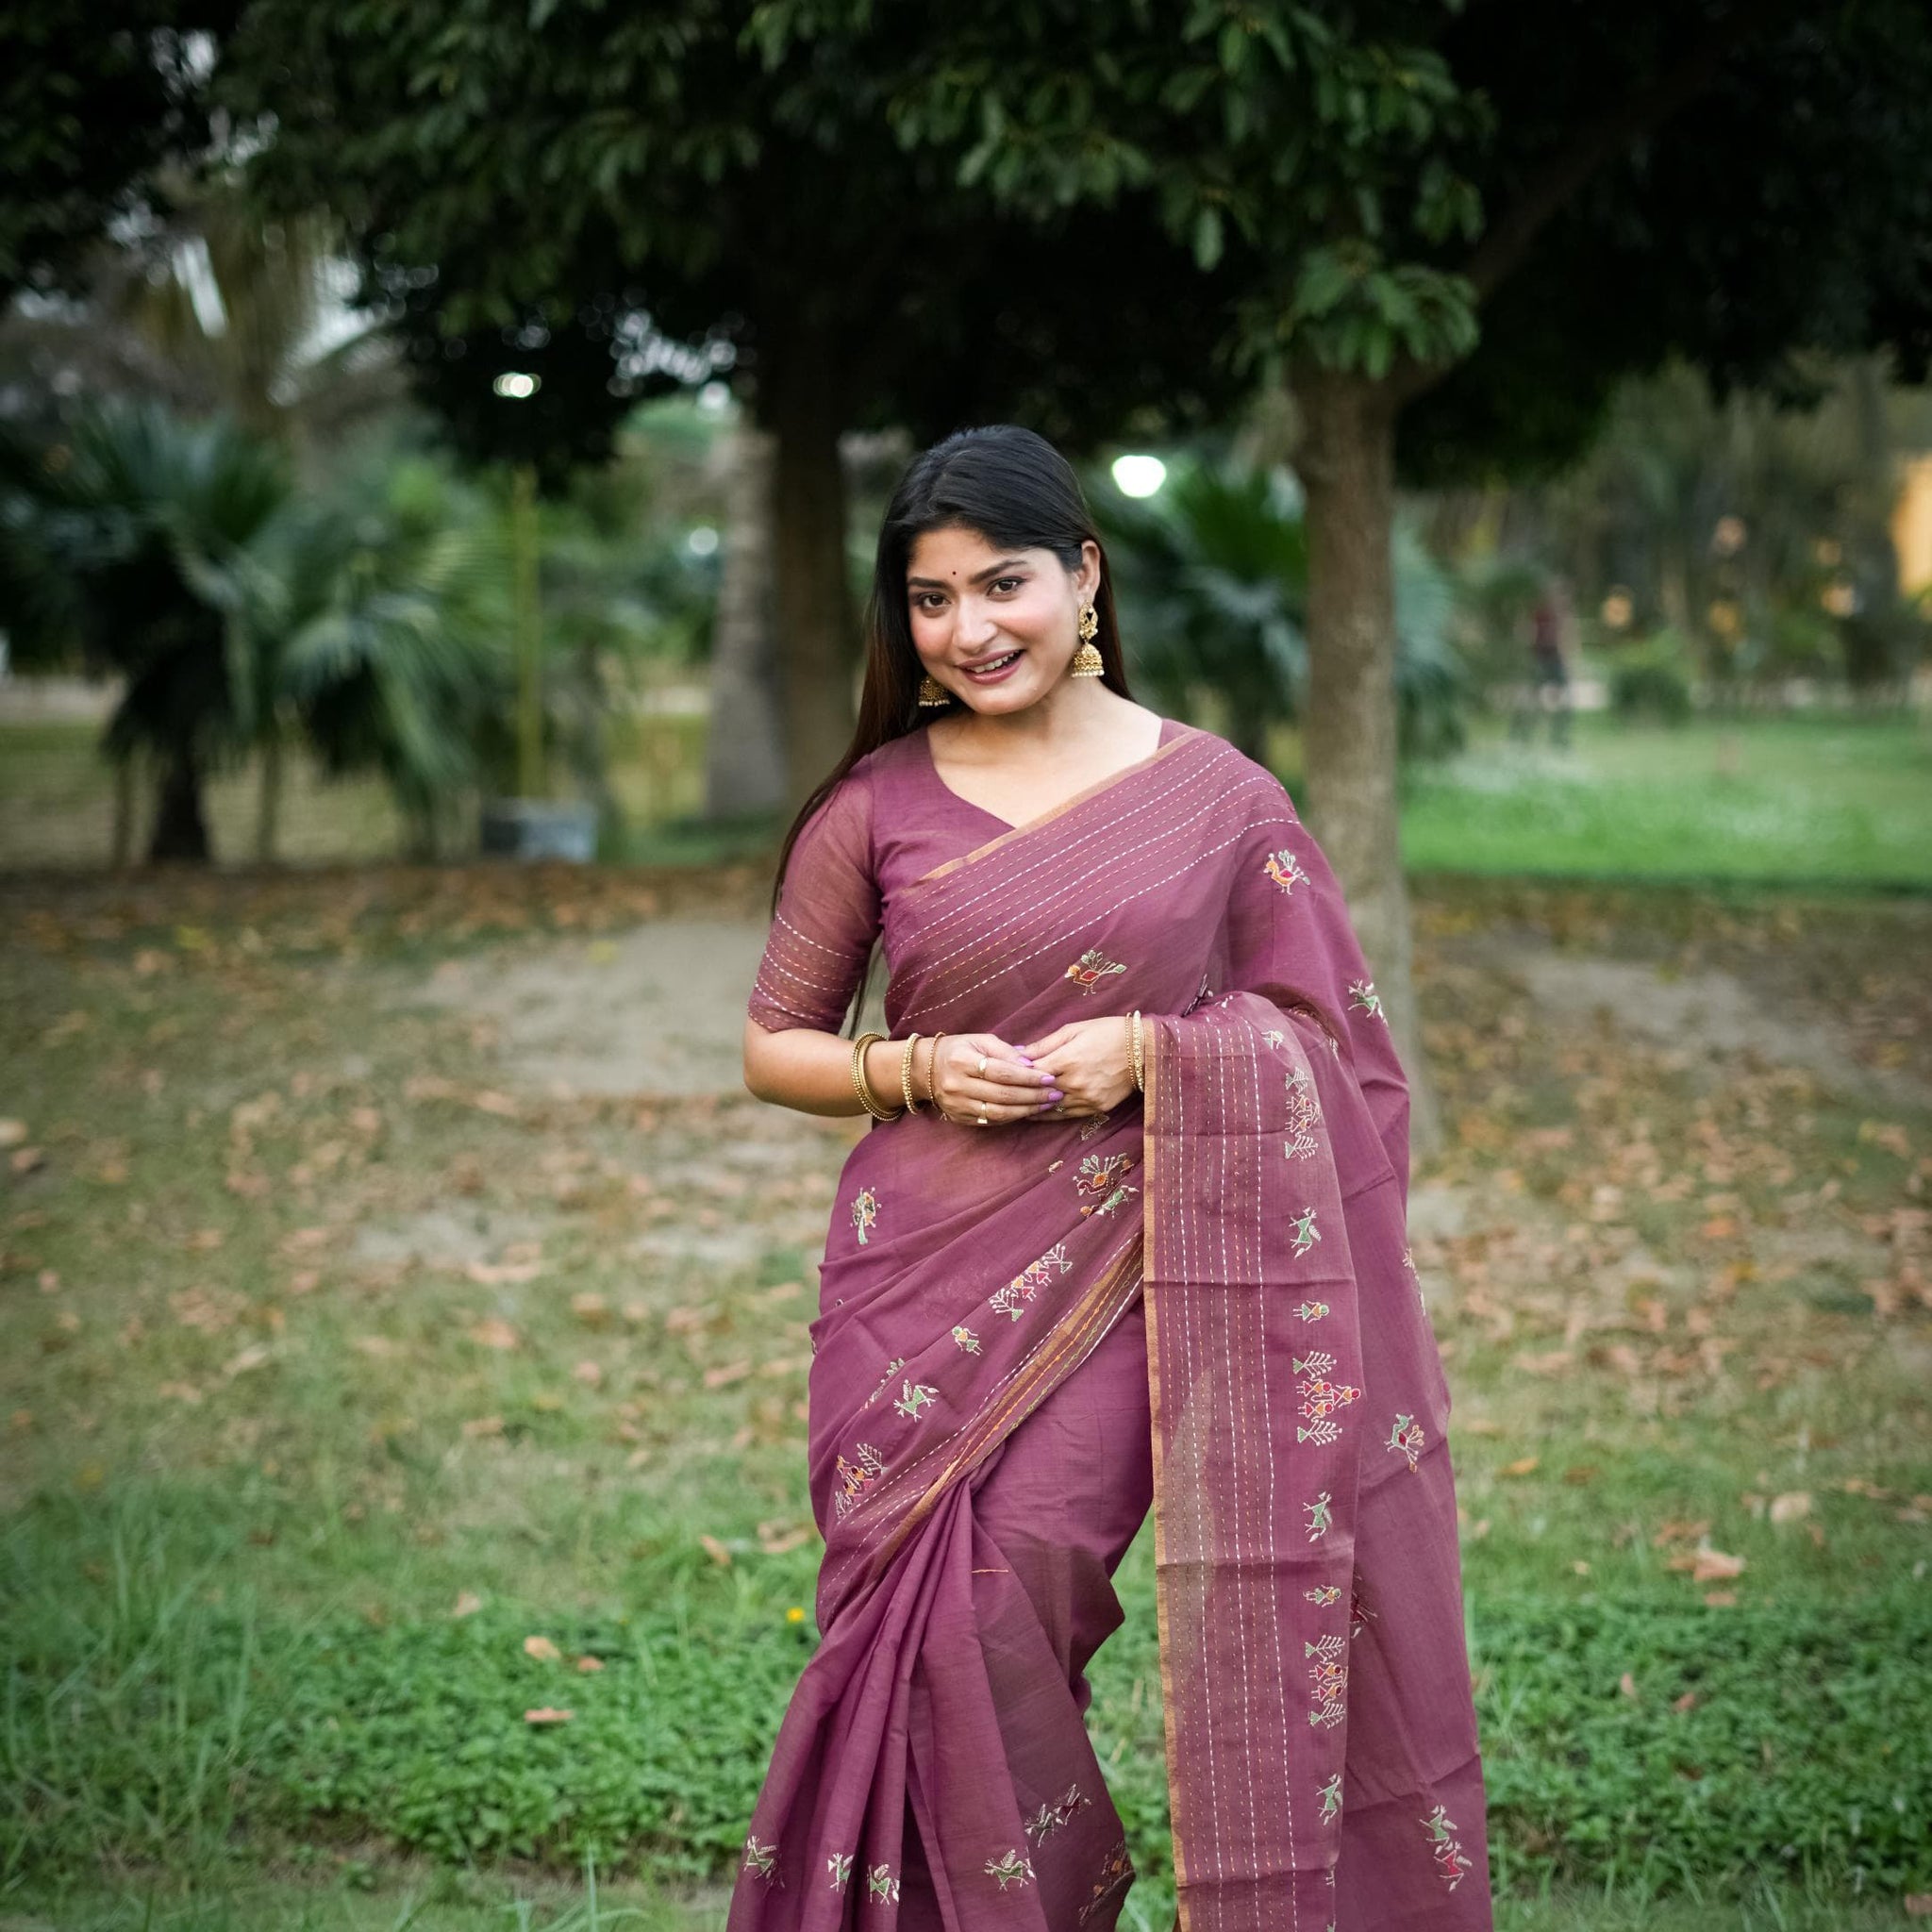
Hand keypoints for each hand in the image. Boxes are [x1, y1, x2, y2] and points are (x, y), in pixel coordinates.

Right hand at [929, 1032, 1058, 1125]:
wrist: (924, 1070)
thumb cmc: (958, 1049)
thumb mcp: (980, 1040)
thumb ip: (1005, 1051)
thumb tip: (1030, 1065)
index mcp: (962, 1061)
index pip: (1002, 1072)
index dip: (1028, 1077)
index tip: (1049, 1077)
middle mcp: (957, 1085)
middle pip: (1002, 1095)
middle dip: (1033, 1096)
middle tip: (1056, 1094)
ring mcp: (957, 1104)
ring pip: (998, 1113)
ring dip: (1026, 1110)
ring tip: (1047, 1104)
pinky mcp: (959, 1117)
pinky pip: (990, 1121)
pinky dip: (1012, 1118)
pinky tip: (1027, 1111)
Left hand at [1015, 1016, 1135, 1118]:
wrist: (1144, 1049)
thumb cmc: (1106, 1032)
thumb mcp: (1073, 1029)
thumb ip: (1044, 1044)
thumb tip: (1017, 1053)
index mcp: (1067, 1059)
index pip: (1031, 1072)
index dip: (1016, 1073)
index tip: (1003, 1074)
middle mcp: (1075, 1082)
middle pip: (1038, 1092)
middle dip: (1021, 1091)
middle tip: (1003, 1093)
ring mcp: (1087, 1098)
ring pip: (1051, 1108)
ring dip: (1033, 1106)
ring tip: (1015, 1104)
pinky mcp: (1097, 1108)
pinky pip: (1067, 1115)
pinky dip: (1051, 1113)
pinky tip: (1038, 1110)